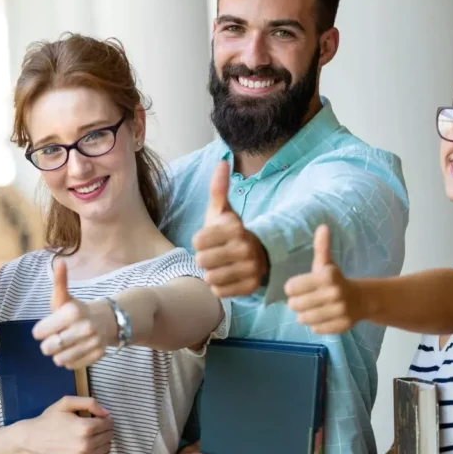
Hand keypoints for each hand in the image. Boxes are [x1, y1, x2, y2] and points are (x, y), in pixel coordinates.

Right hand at [27, 396, 113, 453]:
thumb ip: (89, 403)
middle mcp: (86, 445)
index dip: (105, 419)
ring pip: (107, 448)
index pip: (109, 423)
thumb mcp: (66, 403)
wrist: (33, 440)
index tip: (97, 418)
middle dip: (104, 429)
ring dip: (102, 441)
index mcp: (85, 427)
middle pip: (109, 436)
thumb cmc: (49, 419)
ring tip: (89, 437)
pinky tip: (89, 448)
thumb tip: (107, 413)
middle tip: (93, 427)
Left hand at [32, 260, 116, 368]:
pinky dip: (70, 361)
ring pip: (59, 360)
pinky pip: (71, 366)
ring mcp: (92, 343)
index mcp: (72, 312)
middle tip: (54, 338)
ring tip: (64, 345)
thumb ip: (59, 282)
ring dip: (58, 354)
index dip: (39, 331)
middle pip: (48, 348)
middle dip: (47, 345)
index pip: (39, 332)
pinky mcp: (96, 356)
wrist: (107, 321)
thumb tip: (60, 262)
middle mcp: (84, 328)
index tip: (44, 328)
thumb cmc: (77, 310)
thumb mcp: (65, 298)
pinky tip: (74, 350)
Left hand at [192, 161, 267, 297]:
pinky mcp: (251, 287)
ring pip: (210, 278)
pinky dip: (219, 287)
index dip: (199, 241)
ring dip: (210, 274)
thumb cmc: (230, 232)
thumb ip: (218, 189)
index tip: (209, 239)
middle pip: (202, 260)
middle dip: (204, 258)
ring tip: (221, 266)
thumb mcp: (222, 211)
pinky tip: (227, 277)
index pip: (197, 241)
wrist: (255, 254)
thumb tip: (222, 161)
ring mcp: (250, 269)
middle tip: (215, 254)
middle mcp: (246, 248)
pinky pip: (219, 292)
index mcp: (236, 228)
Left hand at [284, 225, 362, 333]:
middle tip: (304, 300)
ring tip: (312, 309)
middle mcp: (334, 293)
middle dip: (296, 303)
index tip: (298, 287)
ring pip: (304, 319)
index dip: (292, 288)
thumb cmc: (335, 281)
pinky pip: (316, 329)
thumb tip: (323, 226)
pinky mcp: (342, 326)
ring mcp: (339, 311)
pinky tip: (323, 317)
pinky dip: (316, 325)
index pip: (291, 287)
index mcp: (327, 277)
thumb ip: (321, 247)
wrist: (362, 299)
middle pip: (295, 305)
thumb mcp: (326, 264)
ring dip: (304, 315)